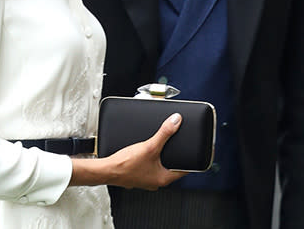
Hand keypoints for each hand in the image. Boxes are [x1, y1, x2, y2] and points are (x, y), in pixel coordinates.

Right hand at [70, 113, 186, 188]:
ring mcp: (146, 179)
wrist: (106, 170)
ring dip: (162, 155)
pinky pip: (150, 165)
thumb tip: (176, 122)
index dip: (191, 159)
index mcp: (163, 179)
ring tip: (161, 144)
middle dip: (174, 154)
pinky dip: (151, 156)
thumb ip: (164, 133)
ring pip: (160, 165)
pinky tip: (146, 149)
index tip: (196, 152)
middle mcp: (156, 181)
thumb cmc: (125, 165)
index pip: (184, 169)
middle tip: (177, 144)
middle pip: (172, 166)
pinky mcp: (138, 174)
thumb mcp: (149, 146)